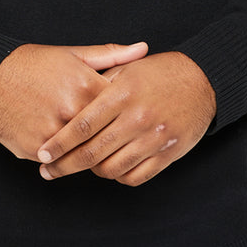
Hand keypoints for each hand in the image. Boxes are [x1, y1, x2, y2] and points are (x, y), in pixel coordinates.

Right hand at [0, 41, 148, 160]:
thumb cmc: (35, 63)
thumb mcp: (74, 54)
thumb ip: (111, 55)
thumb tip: (144, 49)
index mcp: (87, 86)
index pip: (121, 111)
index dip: (125, 115)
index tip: (128, 118)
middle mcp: (72, 111)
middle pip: (105, 137)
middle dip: (111, 140)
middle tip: (116, 141)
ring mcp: (53, 132)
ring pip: (83, 154)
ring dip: (88, 154)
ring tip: (93, 150)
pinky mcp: (35, 149)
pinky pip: (59, 162)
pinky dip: (64, 159)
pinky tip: (67, 153)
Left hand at [35, 52, 215, 186]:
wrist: (203, 81)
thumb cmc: (160, 73)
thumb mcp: (128, 70)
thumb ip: (99, 85)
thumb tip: (69, 103)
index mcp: (123, 94)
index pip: (82, 125)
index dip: (59, 143)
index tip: (42, 154)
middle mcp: (137, 118)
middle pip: (92, 152)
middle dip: (64, 166)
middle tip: (48, 171)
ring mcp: (154, 138)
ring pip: (112, 169)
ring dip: (93, 171)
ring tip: (82, 166)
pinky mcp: (168, 154)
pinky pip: (135, 176)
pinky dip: (118, 176)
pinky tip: (110, 168)